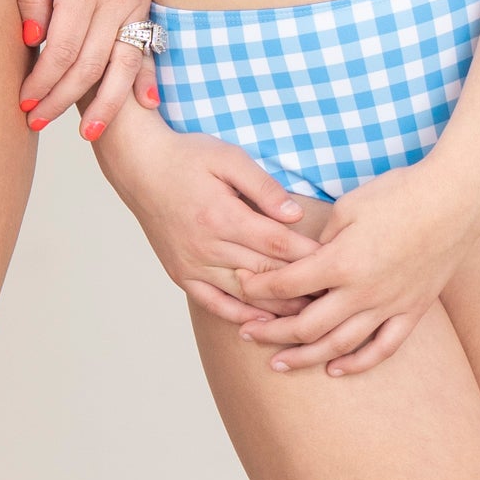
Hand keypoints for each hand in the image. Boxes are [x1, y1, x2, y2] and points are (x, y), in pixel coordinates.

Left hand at [16, 0, 156, 136]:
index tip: (24, 101)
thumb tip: (32, 39)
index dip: (43, 81)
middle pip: (90, 65)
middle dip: (62, 100)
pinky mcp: (146, 4)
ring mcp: (136, 3)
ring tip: (87, 133)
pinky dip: (143, 79)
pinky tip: (142, 104)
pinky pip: (147, 49)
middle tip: (37, 122)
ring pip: (123, 65)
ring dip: (106, 104)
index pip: (63, 48)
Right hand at [96, 107, 318, 325]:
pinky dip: (240, 316)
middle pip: (265, 275)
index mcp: (222, 215)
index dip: (311, 257)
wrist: (139, 166)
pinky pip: (214, 304)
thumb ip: (263, 187)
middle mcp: (207, 246)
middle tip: (337, 297)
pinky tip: (263, 322)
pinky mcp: (181, 274)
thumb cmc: (187, 156)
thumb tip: (295, 215)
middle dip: (303, 288)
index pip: (278, 245)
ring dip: (278, 308)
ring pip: (244, 296)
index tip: (340, 264)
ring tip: (312, 316)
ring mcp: (192, 264)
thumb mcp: (228, 157)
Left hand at [234, 155, 479, 374]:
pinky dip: (357, 363)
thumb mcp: (349, 206)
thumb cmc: (398, 195)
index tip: (240, 286)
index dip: (260, 287)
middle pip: (307, 325)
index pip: (288, 284)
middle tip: (246, 335)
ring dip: (306, 356)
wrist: (453, 202)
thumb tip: (308, 256)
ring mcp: (389, 306)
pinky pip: (382, 348)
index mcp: (341, 262)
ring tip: (279, 363)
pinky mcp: (412, 311)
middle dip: (272, 332)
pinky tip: (336, 369)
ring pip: (340, 345)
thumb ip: (324, 238)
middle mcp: (362, 292)